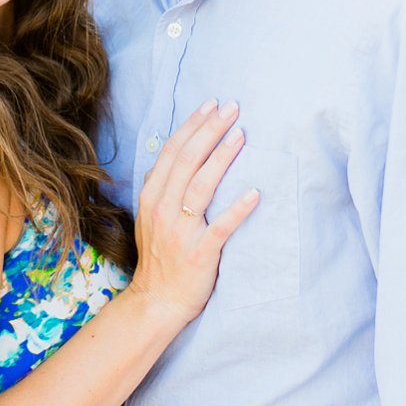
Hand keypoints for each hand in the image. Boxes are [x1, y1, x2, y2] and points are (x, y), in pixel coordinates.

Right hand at [126, 99, 260, 326]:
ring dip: (222, 157)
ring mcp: (180, 230)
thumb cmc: (160, 258)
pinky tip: (255, 192)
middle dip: (210, 130)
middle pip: (187, 160)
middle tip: (232, 108)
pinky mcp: (200, 252)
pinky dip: (238, 208)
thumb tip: (173, 161)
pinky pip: (221, 226)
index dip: (192, 126)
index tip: (211, 105)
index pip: (172, 152)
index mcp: (152, 197)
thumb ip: (160, 190)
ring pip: (201, 185)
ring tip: (241, 134)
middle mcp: (163, 209)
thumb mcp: (150, 218)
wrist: (156, 300)